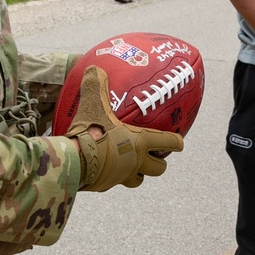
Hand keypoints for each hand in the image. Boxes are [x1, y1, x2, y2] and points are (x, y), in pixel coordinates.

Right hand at [67, 66, 183, 190]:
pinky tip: (105, 169)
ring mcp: (121, 177)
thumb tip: (95, 68)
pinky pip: (114, 182)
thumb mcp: (92, 104)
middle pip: (158, 169)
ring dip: (138, 174)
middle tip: (156, 157)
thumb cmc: (90, 132)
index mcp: (140, 142)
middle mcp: (135, 162)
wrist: (74, 161)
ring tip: (133, 166)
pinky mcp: (106, 186)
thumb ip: (96, 85)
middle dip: (160, 163)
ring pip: (138, 180)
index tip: (180, 143)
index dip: (177, 143)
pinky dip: (113, 176)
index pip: (168, 143)